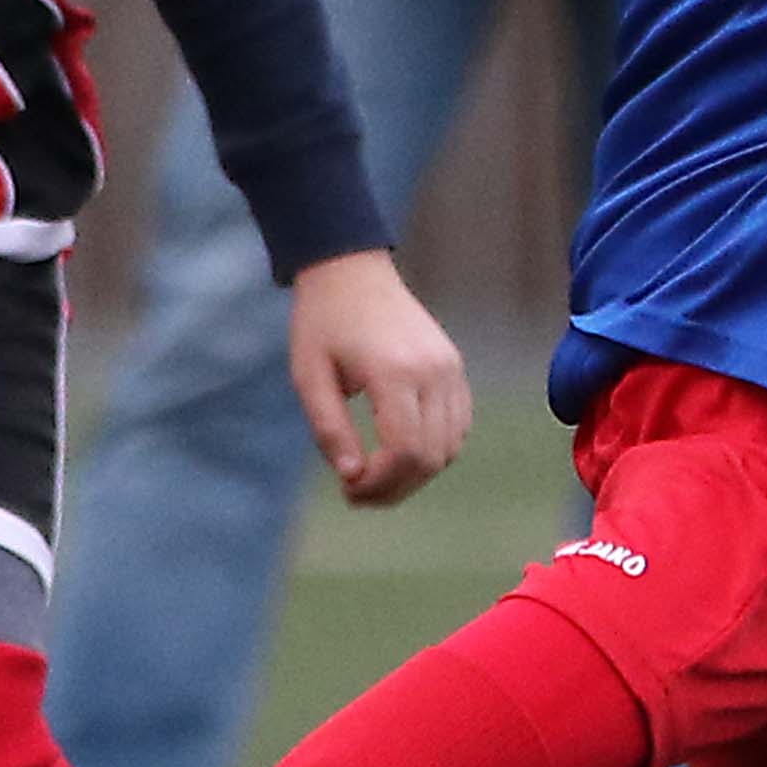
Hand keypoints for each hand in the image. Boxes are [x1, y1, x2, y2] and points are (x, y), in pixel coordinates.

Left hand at [285, 248, 470, 503]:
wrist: (352, 271)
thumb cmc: (323, 323)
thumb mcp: (308, 376)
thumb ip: (329, 429)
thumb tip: (352, 477)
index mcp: (394, 371)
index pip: (403, 451)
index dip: (379, 484)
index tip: (348, 490)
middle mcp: (433, 371)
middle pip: (430, 457)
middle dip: (395, 487)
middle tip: (358, 495)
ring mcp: (450, 369)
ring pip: (449, 448)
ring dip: (415, 474)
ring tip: (376, 477)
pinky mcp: (455, 368)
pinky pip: (458, 427)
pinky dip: (433, 450)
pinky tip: (399, 451)